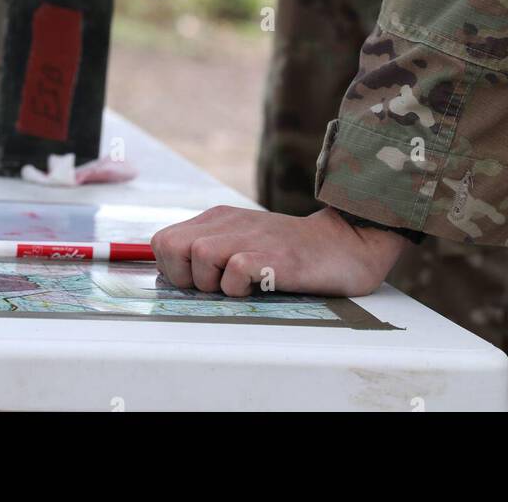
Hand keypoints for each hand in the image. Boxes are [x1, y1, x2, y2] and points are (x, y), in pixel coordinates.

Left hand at [151, 204, 405, 297]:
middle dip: (182, 276)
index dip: (171, 269)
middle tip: (214, 287)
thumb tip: (173, 278)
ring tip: (242, 286)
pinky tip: (261, 286)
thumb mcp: (245, 242)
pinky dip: (240, 289)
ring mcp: (250, 237)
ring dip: (213, 283)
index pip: (162, 241)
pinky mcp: (271, 256)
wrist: (345, 244)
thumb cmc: (292, 253)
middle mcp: (228, 223)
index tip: (197, 283)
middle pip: (170, 247)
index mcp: (218, 219)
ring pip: (198, 256)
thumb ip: (212, 253)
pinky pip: (234, 273)